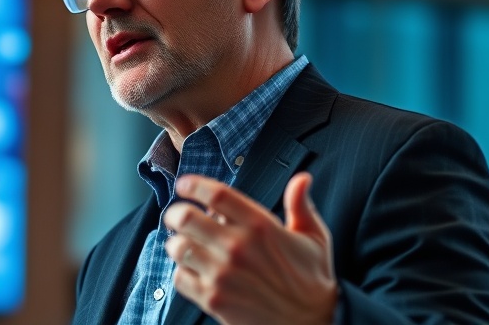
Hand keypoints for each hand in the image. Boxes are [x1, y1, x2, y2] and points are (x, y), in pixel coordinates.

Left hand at [163, 173, 336, 324]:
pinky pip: (179, 278)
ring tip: (184, 244)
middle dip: (175, 212)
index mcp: (260, 226)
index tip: (184, 185)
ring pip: (177, 247)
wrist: (311, 323)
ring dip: (176, 243)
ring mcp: (223, 275)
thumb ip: (300, 204)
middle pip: (186, 218)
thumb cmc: (311, 279)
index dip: (193, 185)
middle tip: (176, 215)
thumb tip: (302, 178)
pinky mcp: (214, 300)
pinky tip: (193, 270)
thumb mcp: (313, 237)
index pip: (216, 194)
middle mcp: (238, 247)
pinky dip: (181, 271)